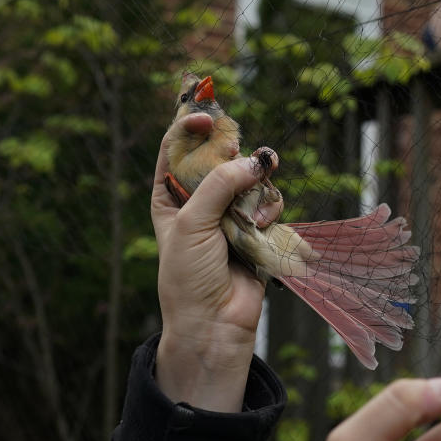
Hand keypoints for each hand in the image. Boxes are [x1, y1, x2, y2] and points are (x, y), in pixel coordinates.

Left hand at [151, 112, 266, 411]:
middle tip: (240, 149)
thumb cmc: (189, 276)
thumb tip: (255, 160)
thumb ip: (220, 184)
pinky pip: (270, 202)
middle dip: (232, 153)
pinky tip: (264, 224)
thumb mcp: (192, 223)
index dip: (191, 127)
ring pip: (251, 178)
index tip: (207, 115)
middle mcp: (200, 201)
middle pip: (219, 157)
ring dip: (255, 188)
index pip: (178, 148)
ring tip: (254, 208)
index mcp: (170, 196)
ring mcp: (230, 214)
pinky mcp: (257, 229)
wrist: (214, 324)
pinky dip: (270, 209)